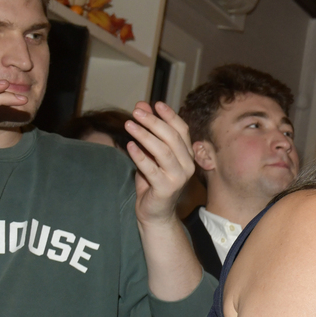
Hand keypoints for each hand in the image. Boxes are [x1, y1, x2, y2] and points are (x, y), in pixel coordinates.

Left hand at [125, 101, 195, 225]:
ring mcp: (178, 177)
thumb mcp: (151, 153)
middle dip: (153, 122)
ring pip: (162, 151)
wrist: (156, 213)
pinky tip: (129, 146)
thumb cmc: (153, 181)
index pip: (182, 130)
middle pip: (172, 138)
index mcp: (187, 155)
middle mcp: (187, 165)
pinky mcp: (166, 189)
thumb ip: (149, 131)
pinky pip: (151, 169)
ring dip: (144, 135)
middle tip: (136, 112)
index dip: (169, 116)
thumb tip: (142, 106)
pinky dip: (140, 156)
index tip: (154, 104)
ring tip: (128, 124)